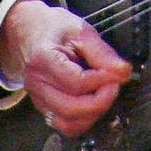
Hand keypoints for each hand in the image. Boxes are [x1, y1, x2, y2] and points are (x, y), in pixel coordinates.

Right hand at [0, 0, 131, 136]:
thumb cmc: (53, 27)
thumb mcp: (80, 31)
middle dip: (101, 101)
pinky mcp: (43, 106)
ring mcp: (37, 98)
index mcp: (43, 60)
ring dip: (93, 114)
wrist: (27, 30)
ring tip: (105, 94)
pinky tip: (94, 102)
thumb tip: (123, 72)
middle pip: (71, 109)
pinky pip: (64, 124)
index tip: (120, 72)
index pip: (76, 82)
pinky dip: (83, 119)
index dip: (103, 80)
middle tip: (115, 84)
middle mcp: (37, 84)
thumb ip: (102, 52)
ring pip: (67, 123)